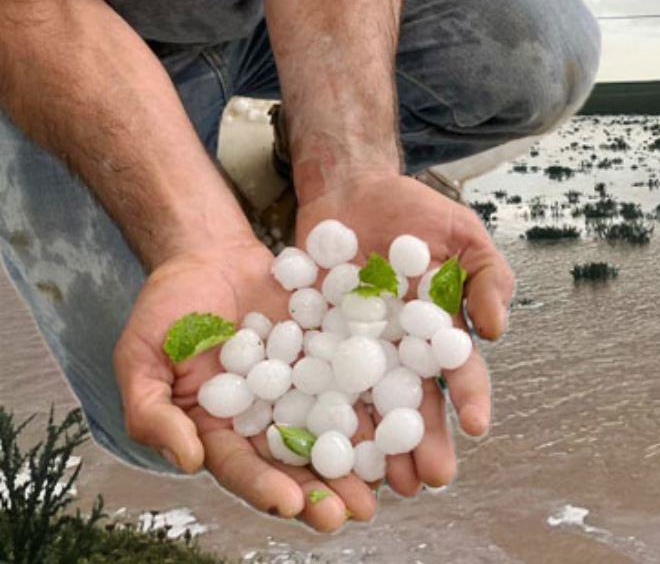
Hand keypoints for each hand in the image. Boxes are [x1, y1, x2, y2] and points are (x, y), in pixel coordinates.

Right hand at [113, 240, 377, 531]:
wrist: (211, 254)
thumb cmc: (167, 308)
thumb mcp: (141, 358)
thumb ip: (154, 413)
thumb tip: (187, 462)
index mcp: (221, 431)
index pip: (242, 468)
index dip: (265, 488)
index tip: (290, 503)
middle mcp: (269, 419)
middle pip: (299, 463)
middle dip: (327, 491)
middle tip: (357, 513)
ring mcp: (307, 389)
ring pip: (338, 432)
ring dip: (366, 461)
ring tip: (393, 484)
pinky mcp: (336, 356)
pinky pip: (363, 382)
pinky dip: (384, 404)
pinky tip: (409, 422)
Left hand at [296, 172, 513, 495]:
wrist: (349, 191)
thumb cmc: (413, 212)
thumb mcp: (463, 235)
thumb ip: (488, 277)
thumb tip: (497, 330)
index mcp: (441, 331)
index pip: (460, 370)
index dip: (470, 398)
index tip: (477, 426)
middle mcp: (401, 352)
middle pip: (414, 404)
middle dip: (424, 444)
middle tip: (429, 480)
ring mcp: (356, 352)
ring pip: (368, 407)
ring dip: (376, 447)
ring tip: (381, 483)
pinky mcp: (313, 346)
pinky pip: (315, 383)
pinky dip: (317, 414)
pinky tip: (319, 446)